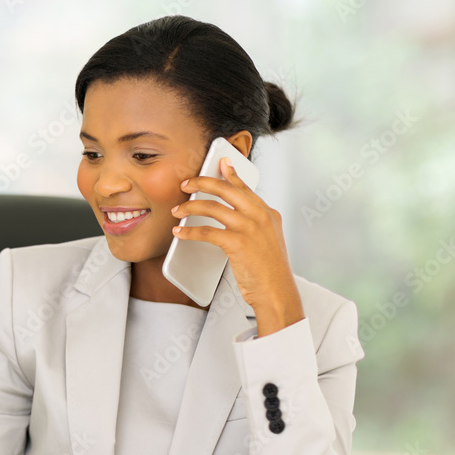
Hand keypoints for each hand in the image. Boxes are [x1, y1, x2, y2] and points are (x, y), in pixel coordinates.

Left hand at [172, 156, 304, 336]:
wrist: (277, 292)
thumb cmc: (269, 271)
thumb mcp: (268, 241)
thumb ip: (255, 225)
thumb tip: (235, 216)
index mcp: (268, 213)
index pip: (245, 187)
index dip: (231, 173)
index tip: (221, 162)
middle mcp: (260, 216)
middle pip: (226, 189)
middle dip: (202, 182)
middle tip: (186, 184)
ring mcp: (249, 228)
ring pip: (212, 207)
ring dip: (190, 207)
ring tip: (177, 210)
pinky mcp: (237, 242)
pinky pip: (206, 231)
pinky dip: (189, 231)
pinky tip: (179, 232)